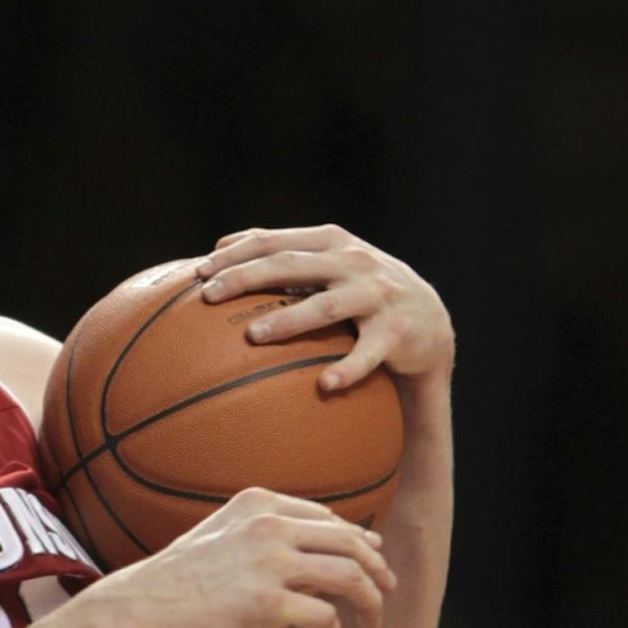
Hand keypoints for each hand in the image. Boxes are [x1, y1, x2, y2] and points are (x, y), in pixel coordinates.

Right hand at [100, 487, 396, 627]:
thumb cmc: (174, 579)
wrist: (138, 608)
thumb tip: (314, 555)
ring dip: (369, 601)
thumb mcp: (219, 536)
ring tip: (369, 620)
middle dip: (376, 569)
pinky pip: (325, 616)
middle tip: (385, 591)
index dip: (356, 541)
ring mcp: (270, 564)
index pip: (327, 517)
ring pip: (349, 575)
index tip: (368, 561)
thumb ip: (263, 535)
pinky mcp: (267, 604)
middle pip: (350, 541)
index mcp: (259, 504)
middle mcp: (269, 526)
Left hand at [195, 225, 452, 391]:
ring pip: (327, 306)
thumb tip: (219, 247)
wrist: (428, 321)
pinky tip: (324, 385)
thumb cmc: (361, 291)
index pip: (276, 242)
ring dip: (290, 321)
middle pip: (293, 266)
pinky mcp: (396, 333)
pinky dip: (348, 369)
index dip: (237, 255)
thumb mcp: (328, 263)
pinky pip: (368, 354)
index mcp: (331, 242)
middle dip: (248, 278)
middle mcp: (355, 263)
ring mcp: (377, 296)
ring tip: (254, 336)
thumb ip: (281, 252)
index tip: (199, 273)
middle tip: (210, 297)